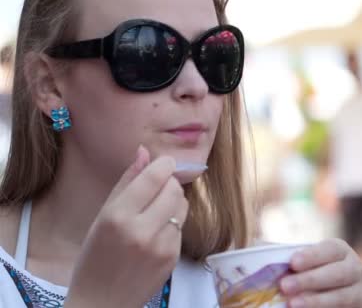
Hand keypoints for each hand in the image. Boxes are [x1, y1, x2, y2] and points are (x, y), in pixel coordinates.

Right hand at [65, 146, 188, 307]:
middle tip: (157, 188)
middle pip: (173, 189)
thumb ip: (126, 182)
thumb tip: (144, 151)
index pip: (154, 177)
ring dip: (173, 202)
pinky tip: (156, 234)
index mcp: (117, 217)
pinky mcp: (173, 258)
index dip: (165, 164)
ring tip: (155, 212)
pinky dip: (173, 224)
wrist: (102, 303)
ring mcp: (160, 246)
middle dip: (169, 183)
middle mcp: (141, 231)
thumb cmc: (95, 257)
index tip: (166, 162)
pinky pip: (181, 227)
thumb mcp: (102, 216)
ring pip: (182, 206)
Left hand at [280, 239, 361, 307]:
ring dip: (316, 301)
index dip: (311, 255)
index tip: (292, 262)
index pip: (329, 249)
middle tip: (284, 286)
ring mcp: (360, 292)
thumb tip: (259, 248)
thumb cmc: (325, 272)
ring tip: (292, 304)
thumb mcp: (317, 260)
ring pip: (341, 297)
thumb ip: (295, 257)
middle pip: (336, 274)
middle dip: (310, 280)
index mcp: (340, 251)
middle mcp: (354, 270)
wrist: (359, 293)